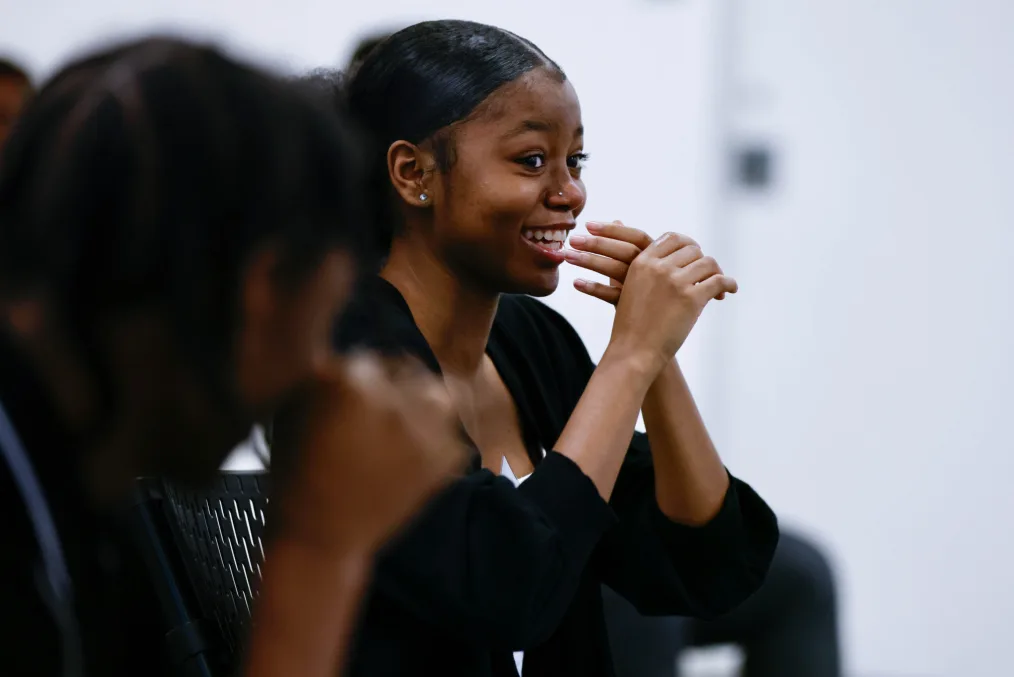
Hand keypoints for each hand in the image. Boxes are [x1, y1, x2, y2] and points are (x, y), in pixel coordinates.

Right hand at [270, 352, 463, 552]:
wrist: (320, 536)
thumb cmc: (296, 472)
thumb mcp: (294, 408)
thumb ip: (327, 373)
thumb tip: (355, 356)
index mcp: (349, 378)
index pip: (369, 357)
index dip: (361, 375)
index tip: (356, 393)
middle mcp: (392, 397)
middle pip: (408, 369)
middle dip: (394, 385)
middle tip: (381, 411)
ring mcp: (424, 427)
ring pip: (437, 394)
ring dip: (424, 404)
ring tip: (406, 425)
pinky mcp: (445, 457)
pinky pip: (452, 434)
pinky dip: (437, 441)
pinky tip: (413, 455)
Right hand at [570, 223, 736, 373]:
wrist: (633, 352)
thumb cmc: (630, 326)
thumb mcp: (627, 287)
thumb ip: (637, 266)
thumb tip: (638, 236)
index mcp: (642, 262)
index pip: (672, 238)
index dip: (688, 245)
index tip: (695, 257)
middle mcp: (659, 267)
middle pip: (693, 250)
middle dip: (702, 262)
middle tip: (706, 277)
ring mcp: (676, 281)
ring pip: (708, 263)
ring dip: (716, 273)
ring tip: (717, 290)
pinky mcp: (692, 299)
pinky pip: (719, 281)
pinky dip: (729, 284)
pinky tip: (729, 291)